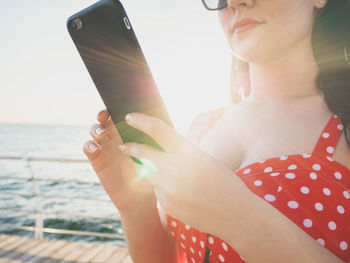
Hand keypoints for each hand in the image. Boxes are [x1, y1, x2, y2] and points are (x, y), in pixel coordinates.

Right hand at [83, 109, 154, 214]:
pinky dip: (89, 145)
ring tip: (101, 134)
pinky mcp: (97, 160)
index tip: (122, 106)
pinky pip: (88, 148)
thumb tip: (162, 124)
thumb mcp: (157, 155)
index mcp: (131, 132)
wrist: (141, 199)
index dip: (119, 108)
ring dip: (95, 128)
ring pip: (95, 130)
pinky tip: (95, 147)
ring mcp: (106, 147)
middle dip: (104, 114)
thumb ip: (156, 140)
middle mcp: (117, 137)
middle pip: (106, 119)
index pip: (123, 115)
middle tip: (106, 115)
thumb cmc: (152, 175)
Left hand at [118, 112, 235, 232]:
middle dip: (131, 148)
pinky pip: (158, 191)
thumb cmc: (225, 183)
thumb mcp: (205, 160)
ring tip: (176, 178)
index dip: (141, 121)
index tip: (130, 117)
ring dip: (154, 171)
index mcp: (188, 152)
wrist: (235, 214)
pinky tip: (183, 194)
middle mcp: (175, 168)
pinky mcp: (167, 204)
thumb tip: (162, 149)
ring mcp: (169, 188)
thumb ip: (182, 153)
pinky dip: (164, 189)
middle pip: (144, 153)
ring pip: (150, 174)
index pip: (158, 130)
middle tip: (124, 146)